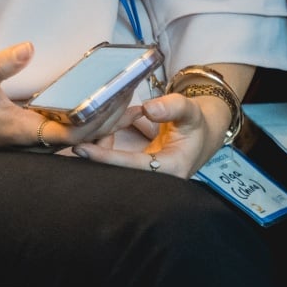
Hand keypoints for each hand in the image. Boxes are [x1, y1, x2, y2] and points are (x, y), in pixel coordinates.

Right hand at [0, 42, 139, 153]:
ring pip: (86, 136)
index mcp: (30, 134)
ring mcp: (45, 140)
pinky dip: (97, 118)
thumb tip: (28, 47)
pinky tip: (113, 101)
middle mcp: (42, 142)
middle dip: (113, 114)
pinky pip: (78, 130)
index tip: (116, 98)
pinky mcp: (44, 134)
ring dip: (109, 116)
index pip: (75, 135)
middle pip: (89, 136)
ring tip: (133, 91)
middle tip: (135, 86)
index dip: (98, 120)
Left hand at [69, 87, 226, 178]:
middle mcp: (157, 180)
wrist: (202, 135)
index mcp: (172, 169)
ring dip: (107, 139)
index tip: (83, 149)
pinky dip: (110, 141)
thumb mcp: (191, 111)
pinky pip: (116, 160)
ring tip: (118, 116)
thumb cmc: (196, 125)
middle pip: (118, 169)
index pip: (132, 166)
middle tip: (85, 131)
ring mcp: (145, 177)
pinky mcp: (136, 171)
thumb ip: (173, 107)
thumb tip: (149, 108)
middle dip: (100, 149)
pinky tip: (117, 124)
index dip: (107, 158)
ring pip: (114, 164)